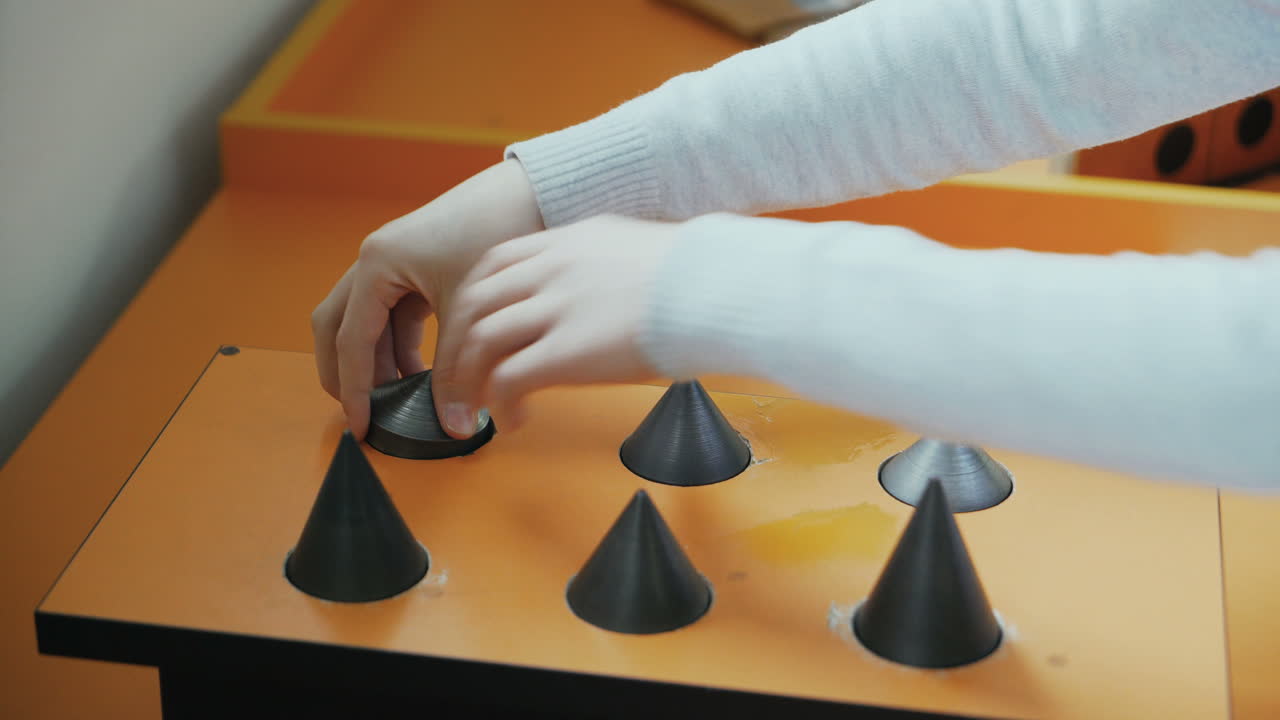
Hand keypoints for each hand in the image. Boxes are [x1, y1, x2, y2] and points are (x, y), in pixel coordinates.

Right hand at [311, 159, 543, 437]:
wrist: (536, 193)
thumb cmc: (500, 230)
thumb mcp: (470, 310)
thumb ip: (455, 369)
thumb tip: (453, 423)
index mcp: (378, 263)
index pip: (350, 340)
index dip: (352, 389)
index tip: (360, 427)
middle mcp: (377, 260)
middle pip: (335, 328)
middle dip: (344, 374)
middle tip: (363, 416)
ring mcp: (395, 264)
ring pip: (364, 324)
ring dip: (374, 364)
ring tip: (398, 403)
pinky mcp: (417, 270)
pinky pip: (392, 318)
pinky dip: (398, 349)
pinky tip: (421, 376)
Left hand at [431, 215, 678, 435]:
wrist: (719, 288)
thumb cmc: (698, 278)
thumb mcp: (638, 250)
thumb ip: (605, 266)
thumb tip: (607, 290)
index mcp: (567, 242)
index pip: (493, 264)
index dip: (472, 301)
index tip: (470, 329)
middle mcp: (551, 270)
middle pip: (473, 304)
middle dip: (454, 347)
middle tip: (455, 380)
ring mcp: (556, 309)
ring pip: (478, 342)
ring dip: (466, 382)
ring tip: (472, 410)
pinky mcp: (566, 352)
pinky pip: (508, 379)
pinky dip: (500, 403)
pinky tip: (513, 420)